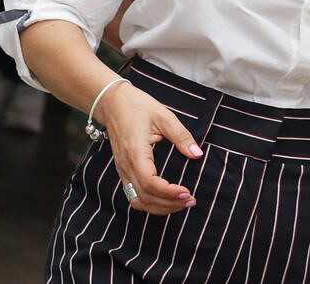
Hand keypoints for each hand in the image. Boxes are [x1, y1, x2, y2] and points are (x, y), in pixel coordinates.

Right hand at [96, 82, 201, 214]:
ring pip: (138, 200)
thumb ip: (181, 136)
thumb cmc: (137, 106)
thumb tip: (197, 154)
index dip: (168, 193)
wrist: (112, 102)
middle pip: (145, 197)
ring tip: (180, 203)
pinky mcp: (123, 170)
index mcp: (135, 152)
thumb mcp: (163, 116)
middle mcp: (126, 165)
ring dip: (159, 207)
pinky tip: (164, 199)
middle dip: (169, 204)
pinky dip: (149, 202)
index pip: (150, 183)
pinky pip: (134, 194)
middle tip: (190, 200)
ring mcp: (122, 169)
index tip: (187, 192)